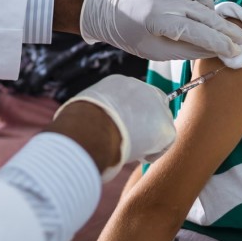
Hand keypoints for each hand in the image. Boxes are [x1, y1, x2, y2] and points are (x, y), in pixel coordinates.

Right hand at [53, 75, 176, 180]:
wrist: (92, 128)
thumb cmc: (79, 122)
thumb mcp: (82, 108)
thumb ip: (91, 111)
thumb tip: (76, 121)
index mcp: (119, 84)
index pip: (132, 98)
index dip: (130, 114)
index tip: (122, 128)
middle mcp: (141, 89)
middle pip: (150, 108)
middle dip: (143, 124)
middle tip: (129, 141)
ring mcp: (157, 107)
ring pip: (158, 126)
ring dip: (147, 139)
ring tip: (128, 150)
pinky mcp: (166, 128)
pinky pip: (163, 144)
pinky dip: (151, 153)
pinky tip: (137, 156)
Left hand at [79, 0, 241, 60]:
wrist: (104, 7)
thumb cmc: (129, 34)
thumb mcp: (155, 51)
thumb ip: (187, 50)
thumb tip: (217, 51)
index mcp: (158, 20)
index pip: (199, 33)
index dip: (220, 43)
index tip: (236, 51)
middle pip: (205, 15)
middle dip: (226, 30)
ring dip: (214, 11)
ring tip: (217, 25)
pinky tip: (205, 4)